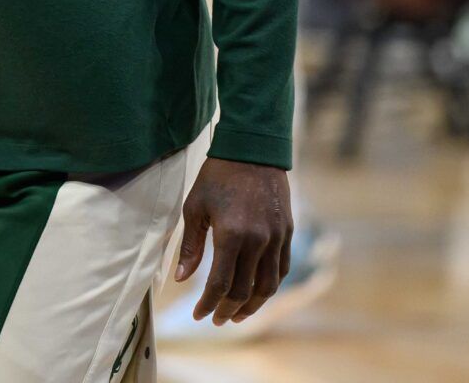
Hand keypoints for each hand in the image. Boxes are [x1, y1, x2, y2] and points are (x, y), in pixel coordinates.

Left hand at [173, 157, 293, 326]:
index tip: (198, 315)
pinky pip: (282, 268)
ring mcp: (276, 237)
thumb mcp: (195, 207)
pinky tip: (257, 292)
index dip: (208, 305)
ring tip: (238, 315)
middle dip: (228, 310)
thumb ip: (191, 246)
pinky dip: (270, 286)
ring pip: (268, 286)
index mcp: (232, 235)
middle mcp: (258, 241)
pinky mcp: (287, 231)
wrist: (252, 149)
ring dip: (253, 306)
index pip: (221, 284)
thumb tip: (181, 279)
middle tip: (216, 320)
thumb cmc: (218, 176)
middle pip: (245, 291)